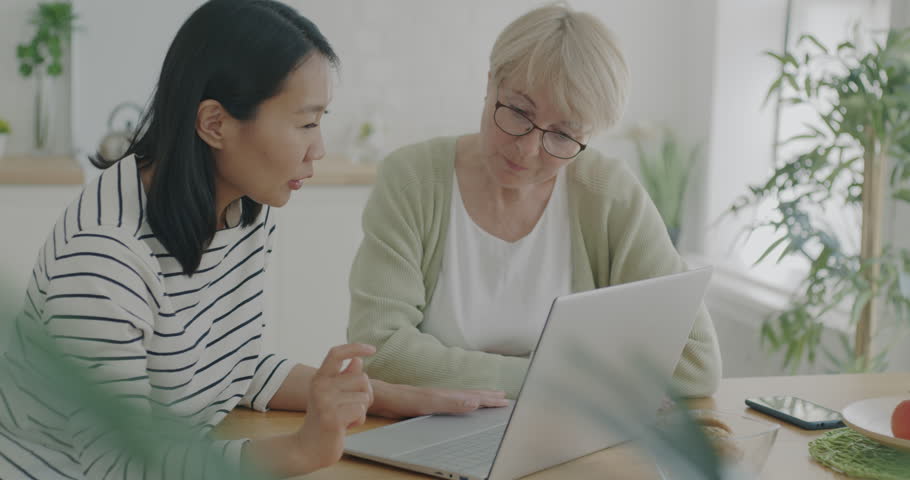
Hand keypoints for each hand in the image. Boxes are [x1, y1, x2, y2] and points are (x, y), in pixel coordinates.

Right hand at [293, 343, 375, 471]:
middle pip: (362, 377)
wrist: (308, 448)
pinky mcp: (332, 417)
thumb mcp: (334, 395)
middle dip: (365, 394)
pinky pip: (361, 411)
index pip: (336, 353)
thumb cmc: (325, 420)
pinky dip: (358, 421)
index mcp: (320, 378)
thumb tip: (358, 360)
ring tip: (344, 418)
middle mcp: (320, 386)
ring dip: (361, 410)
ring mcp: (325, 401)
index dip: (355, 347)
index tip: (372, 349)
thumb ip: (345, 377)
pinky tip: (344, 427)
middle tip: (349, 408)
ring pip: (364, 396)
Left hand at [369, 380, 508, 418]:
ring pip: (464, 397)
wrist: (384, 396)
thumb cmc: (405, 400)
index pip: (475, 397)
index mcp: (448, 395)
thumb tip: (475, 402)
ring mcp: (438, 397)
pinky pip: (454, 401)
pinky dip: (464, 402)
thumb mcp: (431, 403)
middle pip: (472, 395)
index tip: (505, 401)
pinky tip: (462, 404)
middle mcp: (445, 394)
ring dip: (479, 397)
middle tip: (504, 397)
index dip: (490, 400)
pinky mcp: (430, 402)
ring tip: (489, 397)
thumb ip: (453, 403)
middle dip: (489, 396)